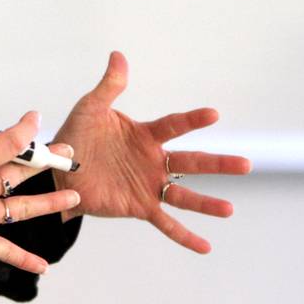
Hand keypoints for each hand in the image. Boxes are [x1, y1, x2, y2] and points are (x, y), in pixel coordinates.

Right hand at [0, 83, 80, 274]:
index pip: (4, 144)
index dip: (23, 129)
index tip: (34, 119)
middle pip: (21, 173)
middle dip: (46, 160)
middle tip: (66, 153)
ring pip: (23, 210)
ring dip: (50, 203)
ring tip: (73, 197)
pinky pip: (5, 251)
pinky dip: (25, 260)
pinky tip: (43, 266)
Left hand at [51, 52, 251, 253]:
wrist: (57, 171)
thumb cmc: (75, 136)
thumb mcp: (91, 108)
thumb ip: (109, 86)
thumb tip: (118, 55)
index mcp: (144, 136)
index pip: (173, 126)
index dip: (192, 120)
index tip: (213, 114)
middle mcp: (153, 161)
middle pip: (191, 162)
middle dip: (218, 164)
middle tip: (246, 164)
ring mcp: (148, 185)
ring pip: (184, 195)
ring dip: (206, 203)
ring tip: (229, 209)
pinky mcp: (138, 206)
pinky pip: (166, 223)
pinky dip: (185, 236)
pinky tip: (205, 247)